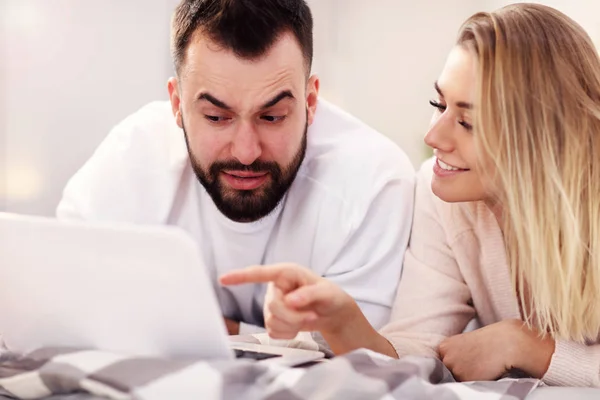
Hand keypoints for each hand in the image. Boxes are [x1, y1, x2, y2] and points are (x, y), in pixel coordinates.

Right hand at [220, 263, 357, 339]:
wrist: (332, 313)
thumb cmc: (330, 296)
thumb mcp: (326, 292)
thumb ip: (310, 294)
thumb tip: (291, 300)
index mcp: (286, 273)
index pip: (260, 273)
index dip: (241, 276)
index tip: (223, 279)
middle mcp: (276, 288)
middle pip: (272, 306)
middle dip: (293, 316)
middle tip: (311, 314)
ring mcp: (272, 305)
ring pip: (271, 322)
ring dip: (292, 325)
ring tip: (307, 318)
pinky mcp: (273, 320)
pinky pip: (273, 332)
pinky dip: (289, 333)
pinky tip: (298, 326)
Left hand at [438, 319, 554, 381]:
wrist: (506, 342)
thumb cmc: (489, 340)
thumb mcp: (465, 342)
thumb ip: (455, 354)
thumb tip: (451, 367)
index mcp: (443, 347)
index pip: (444, 363)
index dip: (457, 362)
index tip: (468, 358)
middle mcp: (445, 358)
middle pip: (450, 372)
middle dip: (461, 370)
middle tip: (477, 361)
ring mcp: (454, 369)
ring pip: (459, 379)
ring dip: (468, 376)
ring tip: (482, 364)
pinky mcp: (466, 379)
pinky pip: (468, 385)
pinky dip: (477, 381)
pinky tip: (486, 371)